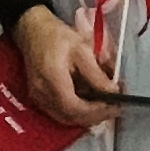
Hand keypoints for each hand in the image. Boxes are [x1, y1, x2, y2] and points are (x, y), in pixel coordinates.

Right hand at [10, 6, 117, 131]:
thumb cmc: (57, 36)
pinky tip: (89, 104)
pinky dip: (77, 113)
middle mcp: (42, 94)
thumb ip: (96, 74)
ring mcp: (38, 98)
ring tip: (105, 106)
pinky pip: (60, 114)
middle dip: (96, 116)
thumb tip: (113, 92)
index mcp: (53, 79)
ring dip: (87, 117)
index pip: (75, 107)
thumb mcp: (81, 49)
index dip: (97, 111)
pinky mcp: (39, 99)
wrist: (33, 31)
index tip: (116, 107)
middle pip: (71, 118)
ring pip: (66, 119)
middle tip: (114, 108)